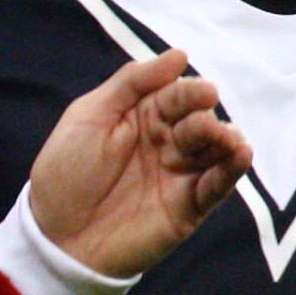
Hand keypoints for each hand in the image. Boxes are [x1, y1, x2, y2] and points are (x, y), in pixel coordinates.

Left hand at [24, 47, 252, 279]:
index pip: (176, 95)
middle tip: (200, 118)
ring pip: (215, 150)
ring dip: (224, 139)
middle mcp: (167, 142)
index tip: (199, 90)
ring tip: (223, 138)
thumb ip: (131, 83)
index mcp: (144, 117)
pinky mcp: (189, 207)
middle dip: (203, 116)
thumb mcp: (88, 116)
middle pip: (198, 120)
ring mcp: (180, 174)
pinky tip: (240, 154)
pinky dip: (232, 170)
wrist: (55, 239)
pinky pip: (217, 186)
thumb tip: (181, 55)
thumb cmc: (64, 175)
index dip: (189, 91)